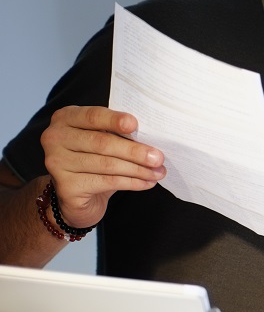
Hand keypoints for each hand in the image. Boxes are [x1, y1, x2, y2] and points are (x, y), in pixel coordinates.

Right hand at [40, 106, 163, 227]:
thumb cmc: (94, 159)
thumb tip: (152, 136)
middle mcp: (55, 138)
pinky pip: (106, 182)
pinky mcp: (66, 187)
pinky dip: (131, 182)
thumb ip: (118, 132)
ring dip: (138, 169)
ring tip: (159, 172)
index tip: (135, 125)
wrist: (76, 195)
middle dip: (135, 151)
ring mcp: (57, 163)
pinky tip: (147, 183)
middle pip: (102, 143)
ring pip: (107, 164)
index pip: (92, 116)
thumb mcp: (103, 139)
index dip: (114, 120)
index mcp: (66, 118)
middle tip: (159, 157)